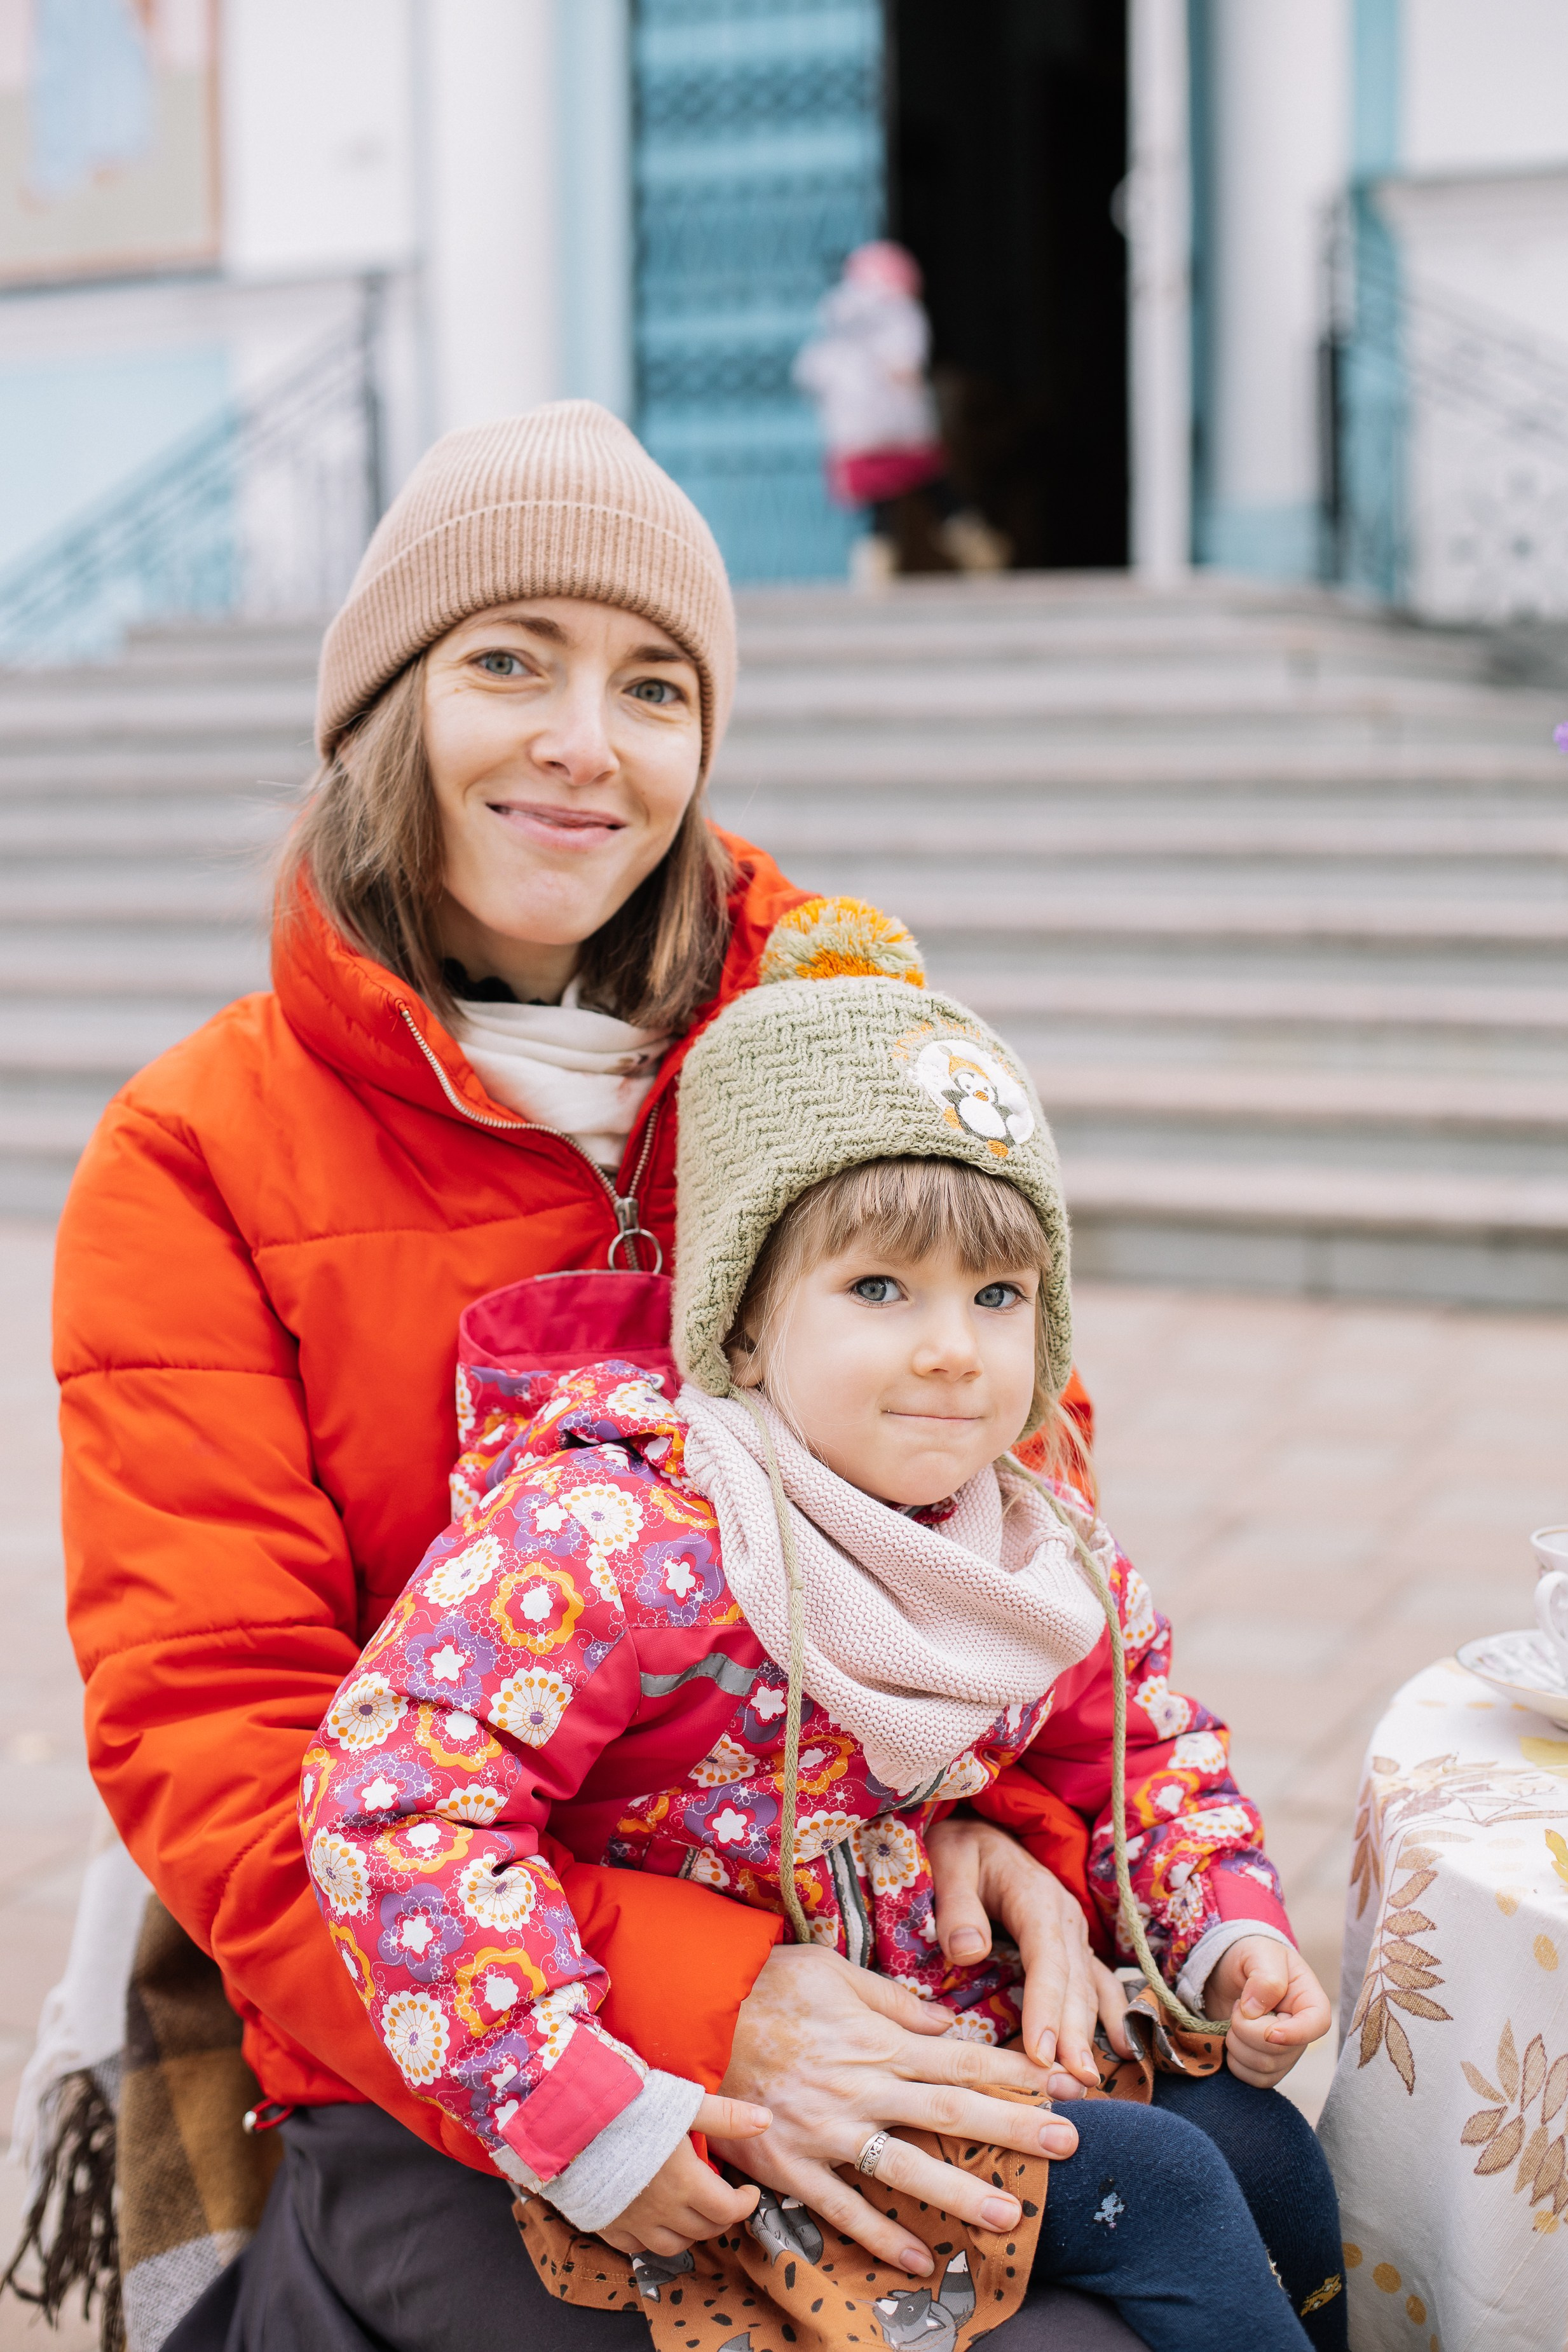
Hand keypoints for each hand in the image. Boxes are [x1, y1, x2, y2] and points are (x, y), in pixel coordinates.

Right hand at [599, 2094, 770, 2257]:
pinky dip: (651, 2240)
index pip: (727, 2210)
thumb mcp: (684, 2104)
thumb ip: (726, 2116)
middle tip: (724, 2198)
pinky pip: (635, 2247)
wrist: (569, 2119)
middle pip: (703, 2230)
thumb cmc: (629, 2106)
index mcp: (686, 2183)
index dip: (745, 2204)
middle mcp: (661, 2210)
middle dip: (721, 2217)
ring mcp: (632, 2221)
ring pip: (672, 2246)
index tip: (748, 2192)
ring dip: (690, 2233)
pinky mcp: (605, 2223)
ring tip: (694, 2212)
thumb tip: (765, 2121)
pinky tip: (654, 2221)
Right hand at [714, 1943, 1080, 2276]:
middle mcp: (863, 2088)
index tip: (1066, 2083)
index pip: (964, 2057)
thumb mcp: (832, 1969)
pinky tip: (917, 2260)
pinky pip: (842, 2208)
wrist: (692, 2019)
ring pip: (906, 2167)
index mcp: (878, 2040)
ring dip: (961, 2192)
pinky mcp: (792, 2165)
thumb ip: (893, 1999)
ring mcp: (828, 2132)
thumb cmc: (764, 1986)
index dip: (1019, 2072)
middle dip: (1015, 2127)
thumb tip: (945, 2019)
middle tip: (1070, 2146)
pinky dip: (879, 2236)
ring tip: (1010, 2216)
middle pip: (952, 2109)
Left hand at [928, 1816, 1132, 2094]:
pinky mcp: (1073, 1948)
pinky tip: (1120, 2050)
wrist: (979, 1833)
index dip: (1046, 2007)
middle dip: (1075, 2034)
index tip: (1042, 2053)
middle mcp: (1065, 1919)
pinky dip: (1112, 2016)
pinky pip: (1098, 1984)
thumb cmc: (960, 1849)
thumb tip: (969, 1952)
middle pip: (1075, 1982)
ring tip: (1091, 2080)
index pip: (1046, 1959)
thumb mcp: (949, 1861)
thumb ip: (956, 1904)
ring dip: (1093, 2034)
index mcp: (1036, 1897)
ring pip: (1090, 1989)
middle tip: (1074, 2083)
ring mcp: (1074, 1935)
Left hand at [1205, 1937, 1331, 2087]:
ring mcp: (1285, 2052)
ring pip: (1264, 2068)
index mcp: (1309, 1999)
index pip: (1318, 2024)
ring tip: (1236, 2018)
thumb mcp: (1258, 1953)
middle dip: (1247, 2029)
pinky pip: (1253, 2079)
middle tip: (1239, 2005)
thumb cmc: (1250, 1956)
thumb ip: (1265, 1978)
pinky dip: (1235, 2062)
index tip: (1270, 2030)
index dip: (1295, 2033)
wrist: (1228, 1971)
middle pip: (1280, 2052)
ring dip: (1237, 2044)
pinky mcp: (1267, 2066)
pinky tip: (1232, 2039)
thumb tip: (1255, 2011)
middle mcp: (1301, 2031)